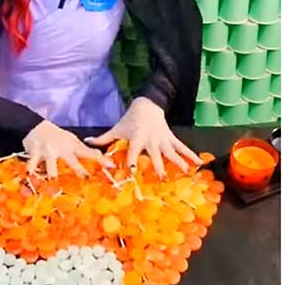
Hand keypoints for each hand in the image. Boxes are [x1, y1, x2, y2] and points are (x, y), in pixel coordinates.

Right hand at [23, 119, 113, 177]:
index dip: (100, 159)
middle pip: (72, 162)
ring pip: (51, 169)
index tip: (111, 165)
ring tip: (53, 185)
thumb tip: (98, 156)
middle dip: (79, 171)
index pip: (89, 152)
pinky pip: (33, 166)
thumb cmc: (55, 135)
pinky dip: (32, 172)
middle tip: (86, 178)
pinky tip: (30, 177)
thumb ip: (81, 149)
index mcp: (71, 145)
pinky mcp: (35, 155)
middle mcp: (61, 149)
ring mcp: (48, 153)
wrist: (35, 126)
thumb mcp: (70, 140)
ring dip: (52, 176)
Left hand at [85, 97, 201, 178]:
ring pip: (171, 152)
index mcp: (136, 138)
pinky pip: (181, 147)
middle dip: (158, 166)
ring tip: (186, 172)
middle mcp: (151, 140)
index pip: (133, 152)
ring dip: (178, 162)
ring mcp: (162, 139)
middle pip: (155, 155)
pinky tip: (198, 163)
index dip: (131, 161)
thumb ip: (103, 138)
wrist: (148, 105)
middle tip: (161, 179)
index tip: (132, 172)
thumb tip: (86, 142)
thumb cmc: (130, 120)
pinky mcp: (171, 138)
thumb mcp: (116, 128)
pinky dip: (190, 154)